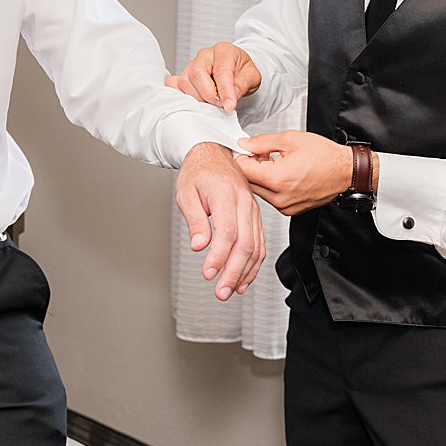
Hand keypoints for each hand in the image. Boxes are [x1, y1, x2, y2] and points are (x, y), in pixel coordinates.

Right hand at [165, 41, 261, 112]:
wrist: (236, 70)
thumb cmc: (242, 71)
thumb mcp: (252, 76)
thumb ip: (243, 84)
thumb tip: (232, 96)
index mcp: (223, 51)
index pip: (221, 71)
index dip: (225, 91)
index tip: (229, 106)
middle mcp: (204, 55)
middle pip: (197, 74)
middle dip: (208, 94)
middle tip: (221, 104)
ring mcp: (191, 64)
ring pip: (184, 82)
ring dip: (198, 98)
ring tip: (212, 102)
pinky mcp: (182, 75)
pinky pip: (173, 84)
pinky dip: (181, 95)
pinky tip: (195, 101)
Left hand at [174, 142, 265, 299]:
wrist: (214, 154)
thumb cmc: (198, 172)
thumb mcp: (186, 192)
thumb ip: (195, 219)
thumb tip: (199, 245)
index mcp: (226, 195)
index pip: (227, 232)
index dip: (219, 256)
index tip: (209, 273)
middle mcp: (244, 204)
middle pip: (245, 244)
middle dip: (233, 272)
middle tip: (221, 291)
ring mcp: (252, 211)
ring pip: (255, 247)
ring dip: (244, 272)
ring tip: (230, 290)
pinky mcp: (254, 217)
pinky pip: (259, 244)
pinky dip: (254, 265)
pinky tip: (244, 279)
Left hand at [236, 131, 352, 215]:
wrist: (345, 171)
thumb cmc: (325, 156)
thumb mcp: (290, 139)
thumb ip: (262, 142)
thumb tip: (245, 144)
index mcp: (277, 179)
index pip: (242, 169)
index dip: (242, 155)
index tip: (246, 149)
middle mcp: (280, 197)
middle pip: (248, 181)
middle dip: (252, 166)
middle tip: (263, 154)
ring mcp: (285, 206)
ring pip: (258, 190)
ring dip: (261, 176)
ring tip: (276, 163)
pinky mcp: (289, 210)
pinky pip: (270, 197)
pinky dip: (271, 186)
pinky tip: (283, 174)